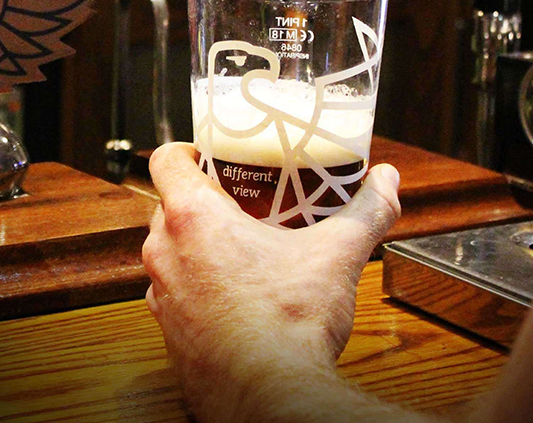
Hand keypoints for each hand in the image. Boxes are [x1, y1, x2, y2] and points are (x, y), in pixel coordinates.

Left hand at [142, 142, 400, 421]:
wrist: (270, 397)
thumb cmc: (288, 324)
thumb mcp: (336, 256)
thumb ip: (365, 211)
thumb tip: (386, 182)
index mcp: (191, 218)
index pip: (165, 160)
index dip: (186, 151)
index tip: (211, 156)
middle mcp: (163, 251)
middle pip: (169, 204)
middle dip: (201, 200)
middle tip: (241, 202)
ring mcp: (161, 292)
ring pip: (169, 250)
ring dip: (197, 244)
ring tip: (241, 249)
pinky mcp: (168, 329)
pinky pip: (175, 290)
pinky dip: (198, 284)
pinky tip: (235, 295)